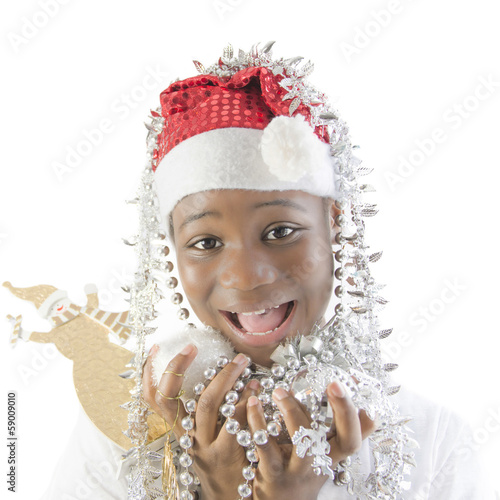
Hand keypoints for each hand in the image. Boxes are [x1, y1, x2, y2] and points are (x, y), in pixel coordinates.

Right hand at [142, 345, 259, 499]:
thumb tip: (208, 370)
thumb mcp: (201, 436)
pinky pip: (235, 419)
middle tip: (194, 346)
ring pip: (207, 404)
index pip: (153, 399)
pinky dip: (246, 399)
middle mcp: (186, 437)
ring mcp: (205, 446)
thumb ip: (200, 410)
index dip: (150, 373)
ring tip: (240, 361)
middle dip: (183, 366)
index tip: (158, 348)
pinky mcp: (227, 454)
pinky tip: (256, 386)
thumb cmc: (217, 459)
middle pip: (176, 397)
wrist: (230, 498)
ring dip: (224, 377)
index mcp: (177, 429)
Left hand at [246, 380, 375, 499]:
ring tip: (280, 391)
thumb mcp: (326, 452)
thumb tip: (356, 393)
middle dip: (342, 410)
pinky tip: (254, 404)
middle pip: (344, 440)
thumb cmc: (304, 471)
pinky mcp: (273, 473)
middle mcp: (321, 462)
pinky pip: (265, 446)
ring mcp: (298, 470)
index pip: (357, 436)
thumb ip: (340, 426)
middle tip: (333, 384)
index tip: (353, 389)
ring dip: (292, 411)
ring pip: (305, 441)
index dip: (358, 415)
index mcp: (333, 453)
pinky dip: (258, 422)